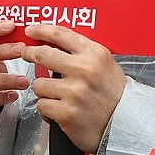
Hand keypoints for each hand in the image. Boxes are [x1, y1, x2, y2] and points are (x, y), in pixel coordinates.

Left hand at [20, 24, 126, 153]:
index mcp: (95, 55)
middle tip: (27, 54)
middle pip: (42, 54)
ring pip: (39, 84)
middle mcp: (85, 70)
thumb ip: (82, 53)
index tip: (31, 31)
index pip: (60, 34)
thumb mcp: (105, 65)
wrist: (127, 125)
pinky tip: (59, 110)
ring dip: (44, 90)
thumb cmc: (114, 95)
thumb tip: (52, 42)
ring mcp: (75, 92)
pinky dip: (48, 109)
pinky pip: (42, 105)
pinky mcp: (66, 113)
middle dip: (29, 54)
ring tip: (57, 95)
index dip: (40, 30)